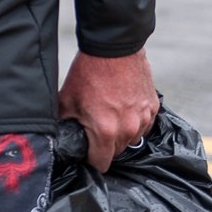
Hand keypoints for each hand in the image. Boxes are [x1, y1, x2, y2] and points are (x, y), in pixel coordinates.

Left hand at [60, 47, 159, 171]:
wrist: (114, 48)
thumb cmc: (89, 72)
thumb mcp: (67, 99)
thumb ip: (65, 123)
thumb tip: (59, 134)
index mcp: (105, 131)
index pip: (100, 164)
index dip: (91, 161)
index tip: (86, 154)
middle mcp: (128, 130)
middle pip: (116, 152)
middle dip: (105, 145)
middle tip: (94, 128)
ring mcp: (143, 119)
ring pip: (131, 139)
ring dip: (121, 132)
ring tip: (109, 113)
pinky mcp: (153, 108)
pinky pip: (143, 124)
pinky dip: (133, 120)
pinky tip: (122, 105)